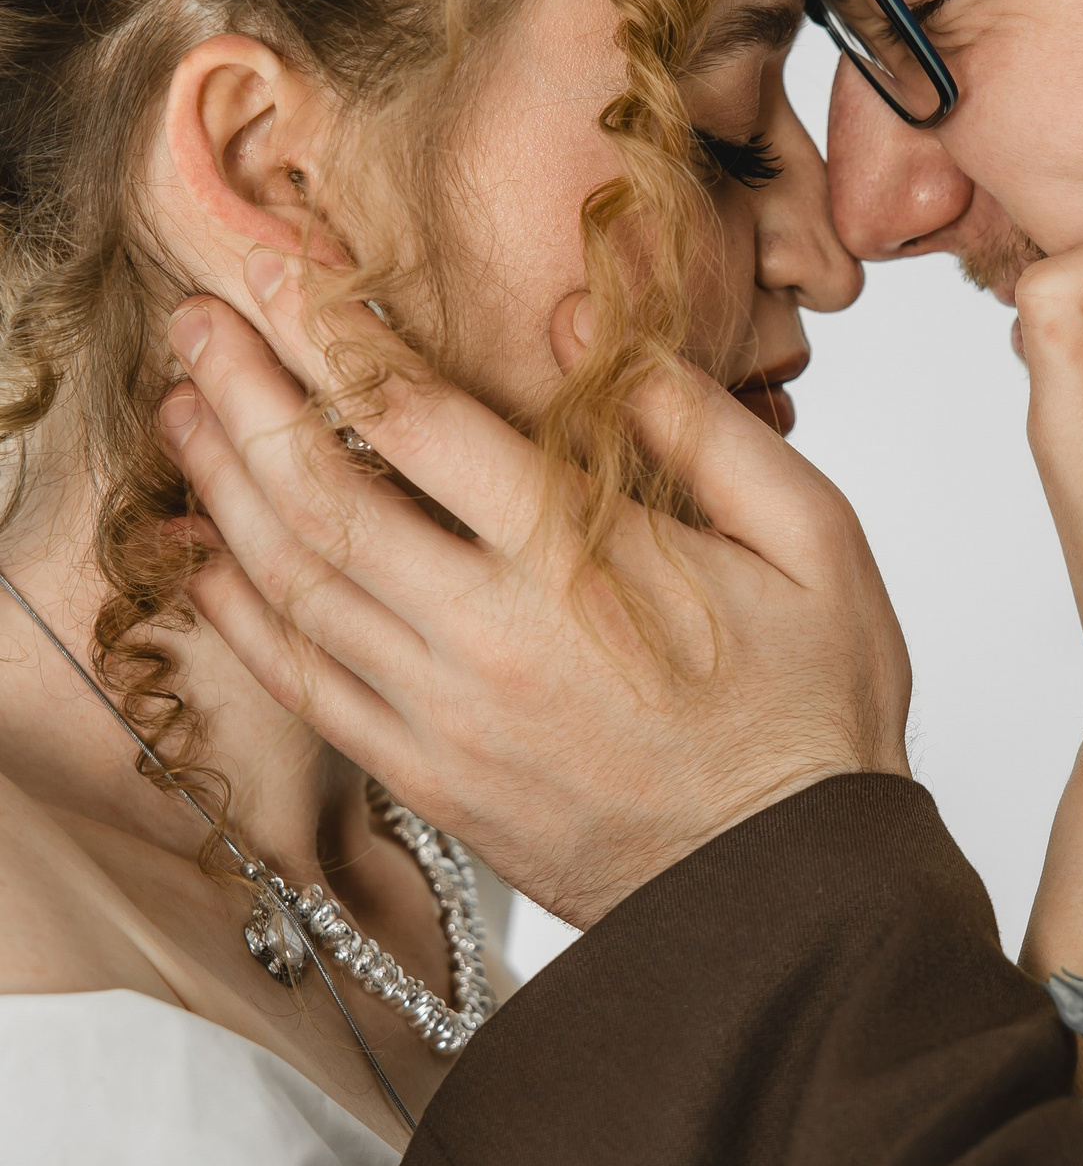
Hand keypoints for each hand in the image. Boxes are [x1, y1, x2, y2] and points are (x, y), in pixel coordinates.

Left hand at [162, 265, 910, 926]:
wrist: (792, 896)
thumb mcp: (812, 542)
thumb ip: (700, 426)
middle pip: (322, 494)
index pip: (416, 419)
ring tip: (183, 413)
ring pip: (295, 587)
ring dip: (222, 491)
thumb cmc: (816, 712)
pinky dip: (241, 620)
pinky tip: (207, 563)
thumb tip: (582, 330)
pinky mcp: (433, 781)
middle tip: (194, 321)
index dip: (328, 333)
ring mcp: (448, 718)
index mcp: (580, 563)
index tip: (279, 269)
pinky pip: (306, 689)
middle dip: (243, 394)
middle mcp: (490, 636)